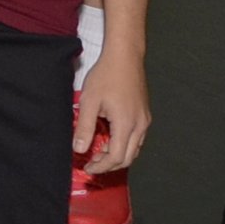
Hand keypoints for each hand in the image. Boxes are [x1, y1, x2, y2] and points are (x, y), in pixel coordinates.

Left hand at [74, 46, 149, 173]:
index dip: (101, 166)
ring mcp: (144, 120)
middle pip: (128, 157)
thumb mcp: (89, 101)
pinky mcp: (144, 114)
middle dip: (109, 164)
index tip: (88, 167)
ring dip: (117, 154)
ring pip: (134, 149)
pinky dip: (124, 144)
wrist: (125, 56)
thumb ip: (84, 127)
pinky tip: (109, 137)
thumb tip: (79, 149)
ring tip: (98, 150)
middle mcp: (140, 125)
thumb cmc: (107, 75)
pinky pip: (137, 138)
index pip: (116, 157)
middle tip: (92, 163)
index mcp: (126, 124)